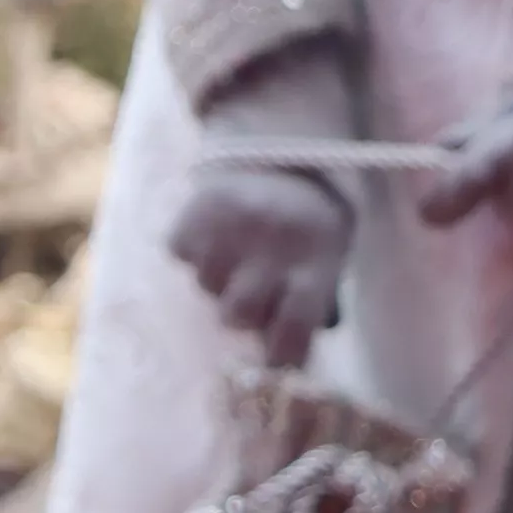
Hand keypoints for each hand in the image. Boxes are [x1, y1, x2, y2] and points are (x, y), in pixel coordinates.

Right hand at [170, 167, 351, 365]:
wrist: (276, 151)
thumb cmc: (308, 220)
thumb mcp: (330, 253)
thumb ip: (315, 299)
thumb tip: (287, 356)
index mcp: (316, 255)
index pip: (297, 322)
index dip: (284, 352)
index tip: (275, 361)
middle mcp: (273, 242)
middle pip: (238, 313)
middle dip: (243, 313)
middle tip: (252, 295)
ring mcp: (230, 226)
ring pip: (206, 284)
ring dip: (219, 279)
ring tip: (236, 254)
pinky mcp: (193, 212)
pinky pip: (182, 253)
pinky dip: (193, 248)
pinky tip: (216, 232)